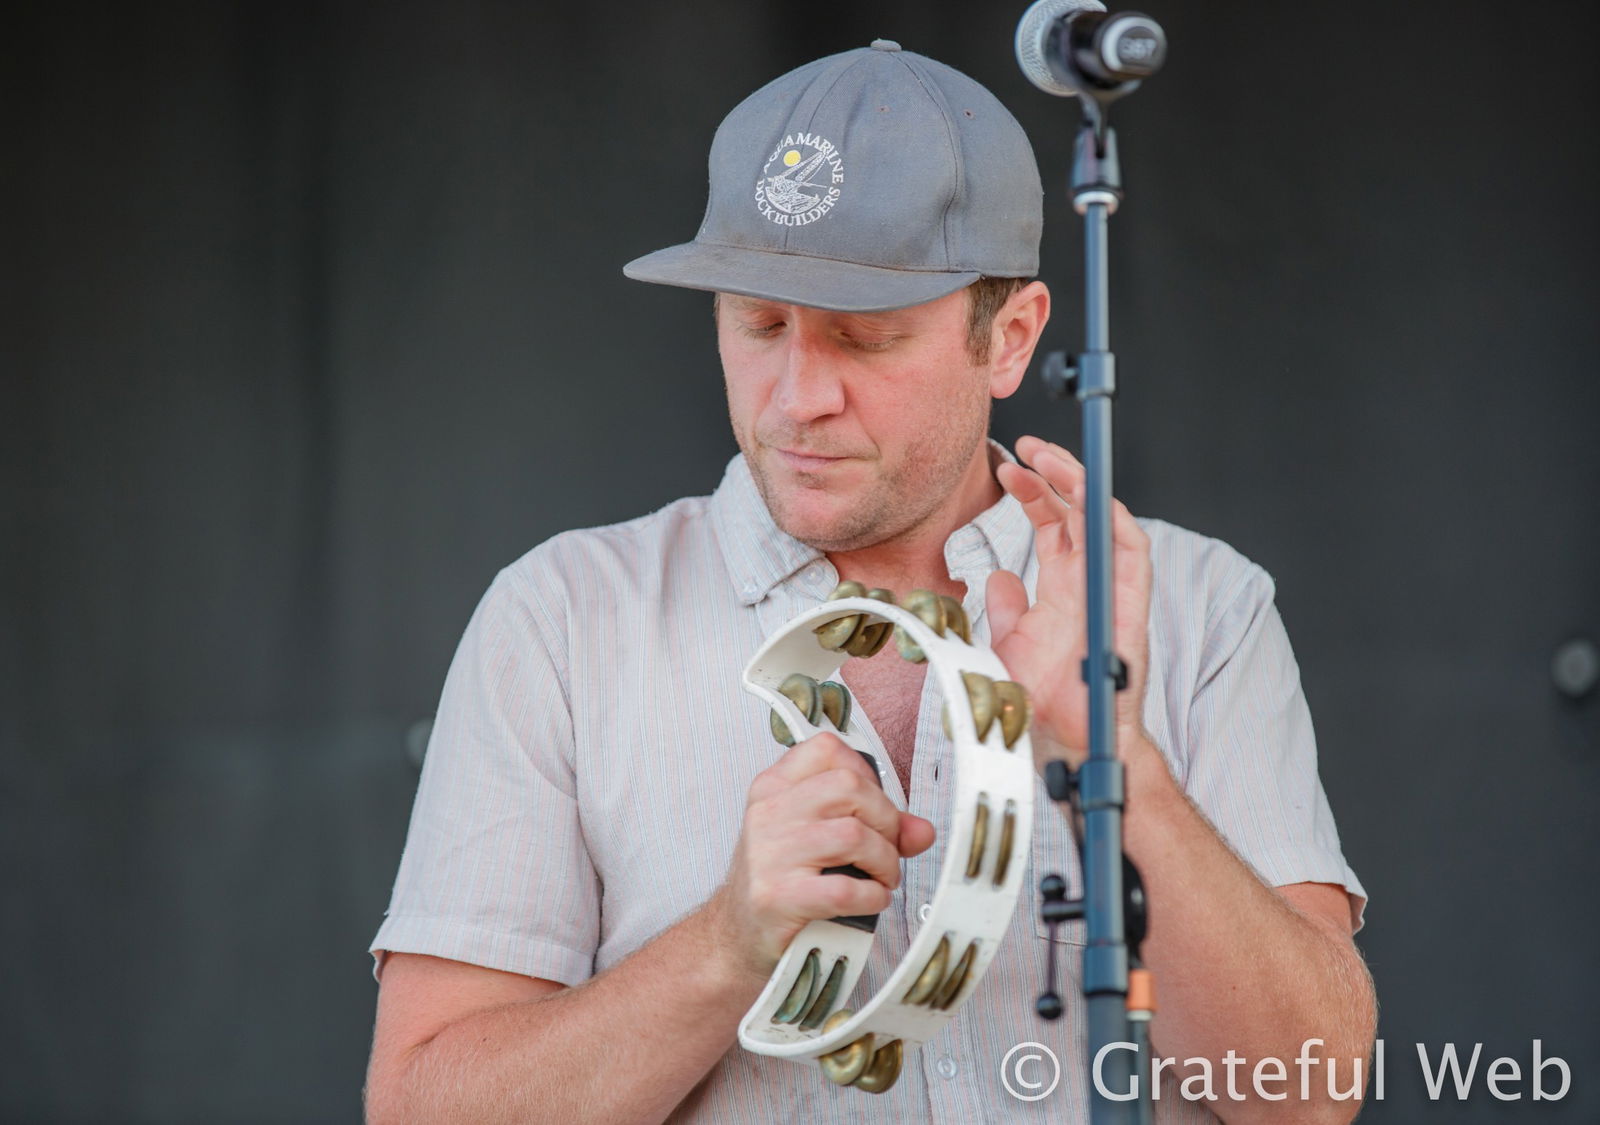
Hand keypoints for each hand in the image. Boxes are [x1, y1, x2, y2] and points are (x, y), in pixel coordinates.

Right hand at [712, 733, 935, 978]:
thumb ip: (871, 825)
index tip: (873, 805)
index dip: (865, 773)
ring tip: (882, 877)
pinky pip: (844, 888)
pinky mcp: (778, 897)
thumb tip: (922, 831)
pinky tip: (870, 899)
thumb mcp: (816, 838)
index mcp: (774, 787)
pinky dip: (872, 895)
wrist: (738, 933)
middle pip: (850, 787)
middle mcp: (769, 813)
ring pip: (853, 835)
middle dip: (885, 820)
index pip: (828, 749)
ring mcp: (770, 855)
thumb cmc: (782, 879)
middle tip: (887, 848)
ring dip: (884, 861)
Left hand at [987, 435, 1153, 767]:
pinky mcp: (1131, 610)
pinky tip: (1090, 498)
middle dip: (1053, 473)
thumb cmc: (1044, 700)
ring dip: (1081, 486)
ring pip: (1105, 522)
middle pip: (1077, 512)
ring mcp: (1112, 593)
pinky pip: (1133, 556)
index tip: (1005, 468)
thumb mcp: (1009, 645)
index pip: (1053, 523)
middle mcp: (1090, 583)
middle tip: (1024, 446)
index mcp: (1063, 587)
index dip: (1032, 492)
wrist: (1068, 743)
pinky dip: (1115, 522)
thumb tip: (997, 577)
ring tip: (1051, 460)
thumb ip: (1005, 608)